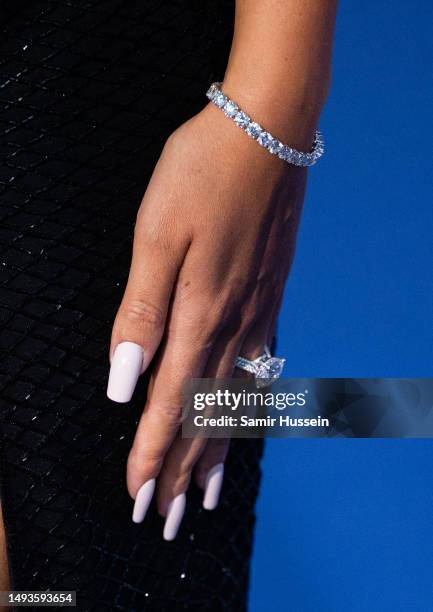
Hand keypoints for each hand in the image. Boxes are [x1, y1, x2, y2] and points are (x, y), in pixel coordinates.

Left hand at [107, 102, 307, 538]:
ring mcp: (259, 311)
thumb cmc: (204, 174)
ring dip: (214, 455)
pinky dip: (245, 410)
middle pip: (203, 415)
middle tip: (164, 520)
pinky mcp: (270, 295)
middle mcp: (234, 322)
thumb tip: (122, 378)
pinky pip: (257, 370)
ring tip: (201, 497)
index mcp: (200, 310)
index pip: (168, 401)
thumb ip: (141, 311)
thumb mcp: (155, 235)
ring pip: (233, 401)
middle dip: (178, 471)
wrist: (267, 131)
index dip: (148, 451)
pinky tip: (243, 426)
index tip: (133, 495)